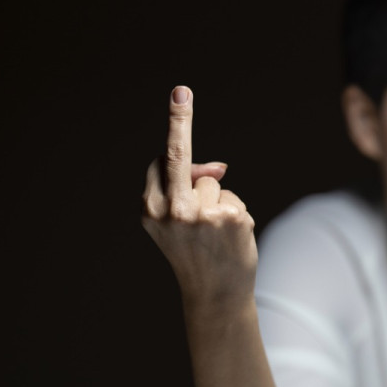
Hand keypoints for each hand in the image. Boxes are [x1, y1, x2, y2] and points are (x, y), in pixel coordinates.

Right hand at [142, 86, 256, 305]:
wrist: (215, 296)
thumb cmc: (196, 255)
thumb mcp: (177, 224)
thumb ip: (186, 191)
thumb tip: (219, 167)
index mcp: (150, 209)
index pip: (161, 160)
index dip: (174, 128)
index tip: (179, 96)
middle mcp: (171, 211)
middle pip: (179, 156)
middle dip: (179, 120)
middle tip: (180, 90)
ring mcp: (201, 215)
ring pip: (214, 183)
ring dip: (219, 201)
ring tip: (215, 234)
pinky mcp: (229, 218)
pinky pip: (233, 198)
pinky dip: (236, 213)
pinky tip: (229, 238)